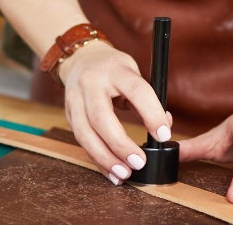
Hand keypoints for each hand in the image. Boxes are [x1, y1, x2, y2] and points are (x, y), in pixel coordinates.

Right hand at [58, 40, 172, 185]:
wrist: (81, 59)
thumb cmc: (113, 68)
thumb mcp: (133, 72)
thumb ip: (147, 99)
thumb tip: (164, 126)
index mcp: (115, 69)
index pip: (136, 90)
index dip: (151, 114)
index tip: (164, 135)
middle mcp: (91, 83)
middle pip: (102, 118)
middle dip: (120, 145)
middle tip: (139, 162)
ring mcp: (75, 99)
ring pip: (85, 133)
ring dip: (105, 158)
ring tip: (124, 173)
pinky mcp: (68, 114)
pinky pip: (80, 141)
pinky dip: (96, 159)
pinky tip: (110, 171)